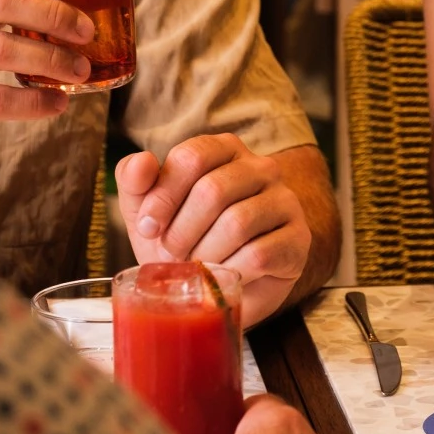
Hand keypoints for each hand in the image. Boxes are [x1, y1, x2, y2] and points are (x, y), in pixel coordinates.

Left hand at [116, 134, 310, 324]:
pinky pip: (258, 255)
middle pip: (213, 190)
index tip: (148, 228)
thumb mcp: (149, 211)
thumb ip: (135, 182)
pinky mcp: (298, 239)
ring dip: (205, 254)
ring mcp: (284, 202)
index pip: (192, 156)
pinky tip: (223, 276)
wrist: (223, 283)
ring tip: (196, 267)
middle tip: (172, 254)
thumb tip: (142, 161)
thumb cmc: (186, 239)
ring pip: (237, 223)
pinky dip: (229, 272)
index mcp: (224, 149)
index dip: (163, 196)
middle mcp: (261, 167)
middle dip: (182, 231)